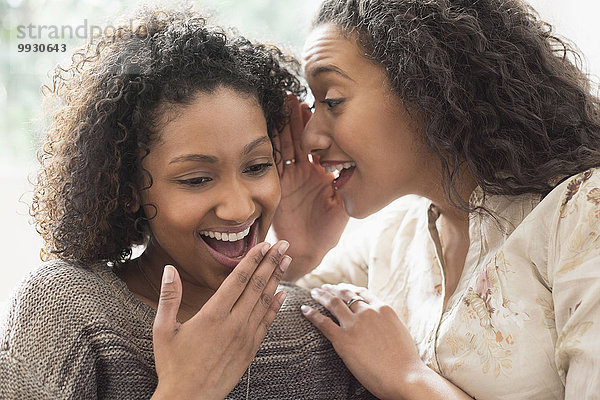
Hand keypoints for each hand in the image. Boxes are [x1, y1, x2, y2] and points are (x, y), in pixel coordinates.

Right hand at [151, 241, 290, 399]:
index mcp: (213, 315)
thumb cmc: (172, 365)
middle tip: (284, 244)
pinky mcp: (250, 349)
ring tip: (287, 261)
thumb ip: (169, 297)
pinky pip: (267, 323)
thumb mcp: (163, 330)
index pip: (239, 279)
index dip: (253, 259)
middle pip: (257, 285)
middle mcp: (234, 323)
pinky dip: (276, 306)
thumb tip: (169, 269)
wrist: (188, 399)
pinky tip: (282, 294)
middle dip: (272, 262)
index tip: (264, 244)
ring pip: (265, 301)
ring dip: (277, 279)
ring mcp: (245, 337)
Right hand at [272, 95, 348, 279]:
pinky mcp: (278, 186)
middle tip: (294, 96)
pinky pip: (274, 163)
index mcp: (320, 174)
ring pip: (286, 146)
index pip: (319, 144)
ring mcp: (290, 178)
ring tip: (283, 104)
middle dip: (296, 118)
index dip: (318, 126)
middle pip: (299, 139)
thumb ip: (349, 186)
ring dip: (284, 126)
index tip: (318, 106)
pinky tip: (272, 128)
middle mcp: (303, 172)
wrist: (307, 251)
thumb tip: (362, 167)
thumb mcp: (344, 205)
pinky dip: (272, 146)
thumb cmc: (327, 231)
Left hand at [302, 283, 424, 399]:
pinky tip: (304, 309)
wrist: (405, 377)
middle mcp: (368, 312)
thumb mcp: (400, 332)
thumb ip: (387, 323)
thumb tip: (381, 325)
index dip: (349, 288)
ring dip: (321, 296)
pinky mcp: (343, 340)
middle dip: (332, 290)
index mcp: (383, 309)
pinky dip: (311, 314)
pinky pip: (323, 322)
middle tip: (324, 288)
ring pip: (332, 303)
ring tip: (313, 294)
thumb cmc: (406, 362)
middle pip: (345, 295)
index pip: (362, 292)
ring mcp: (354, 325)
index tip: (341, 287)